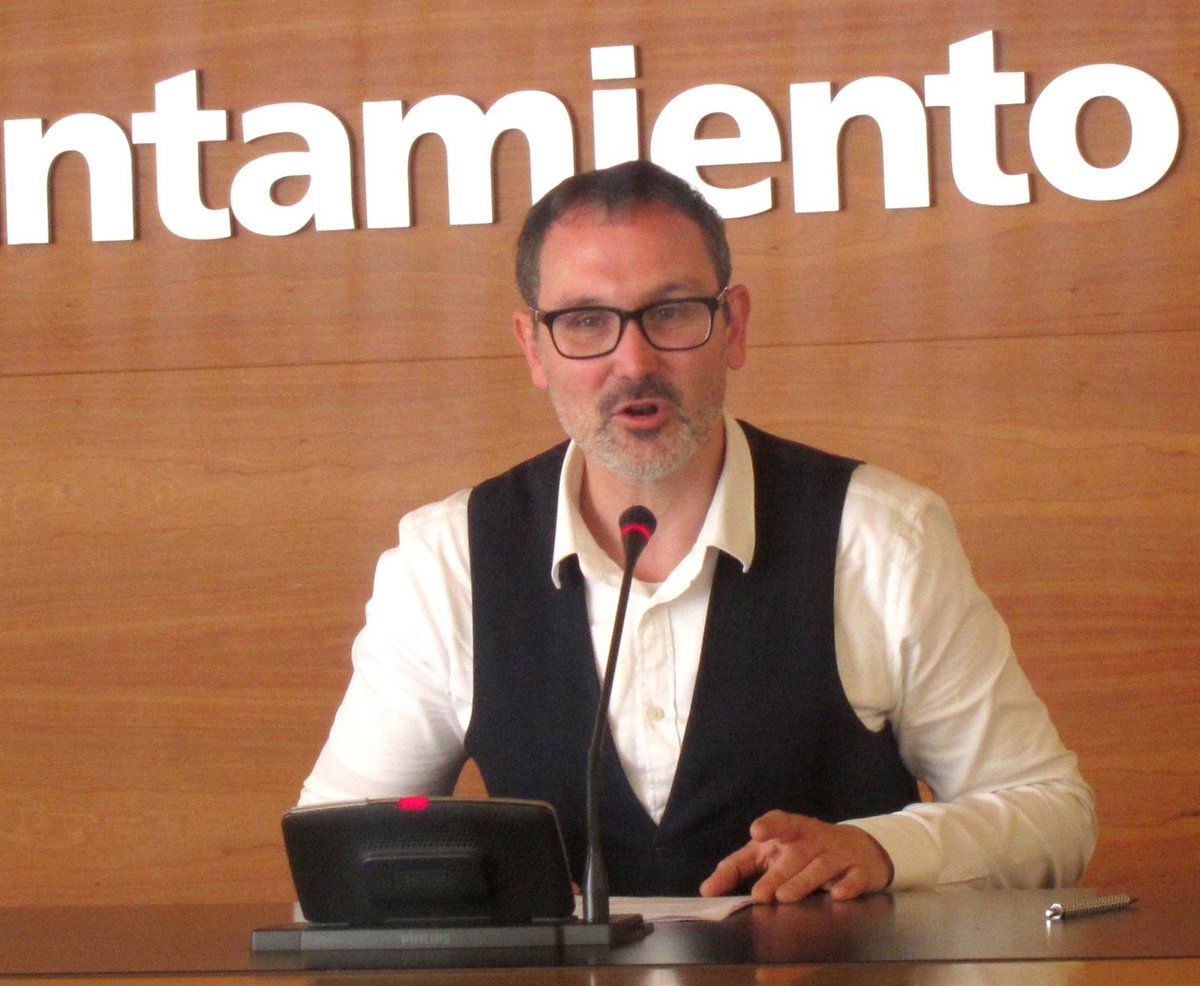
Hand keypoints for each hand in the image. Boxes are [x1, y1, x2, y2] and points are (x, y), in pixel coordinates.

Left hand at [699, 810, 893, 902]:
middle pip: (796, 854)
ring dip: (803, 882)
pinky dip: (847, 886)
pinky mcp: (860, 871)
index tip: (756, 833)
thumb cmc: (802, 851)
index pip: (781, 821)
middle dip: (778, 874)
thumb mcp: (770, 853)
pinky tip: (838, 895)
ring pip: (821, 867)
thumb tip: (705, 890)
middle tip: (759, 894)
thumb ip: (737, 868)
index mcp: (792, 830)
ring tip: (784, 897)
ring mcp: (839, 854)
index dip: (769, 825)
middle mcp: (816, 838)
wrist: (860, 849)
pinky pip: (854, 878)